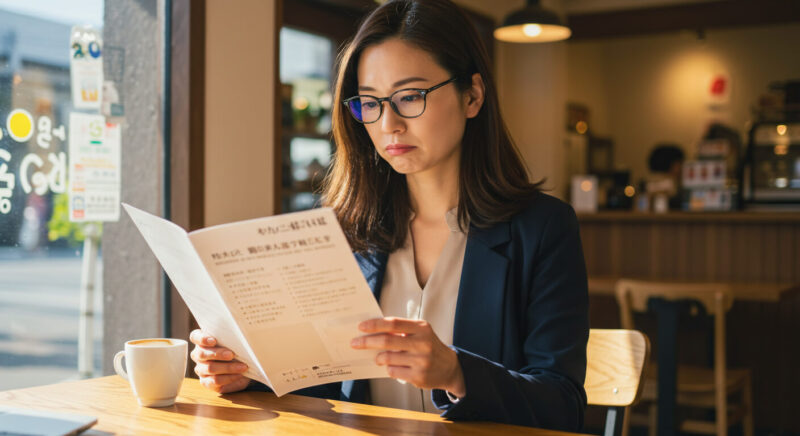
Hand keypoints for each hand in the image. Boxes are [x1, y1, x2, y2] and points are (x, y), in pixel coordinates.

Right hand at [189, 329, 250, 393]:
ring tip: (242, 367)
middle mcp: (198, 355)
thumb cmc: (236, 351)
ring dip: (227, 367)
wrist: (241, 368)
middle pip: (202, 354)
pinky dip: (229, 378)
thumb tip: (239, 338)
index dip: (202, 339)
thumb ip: (231, 339)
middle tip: (231, 354)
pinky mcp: (206, 382)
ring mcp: (200, 369)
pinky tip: (239, 375)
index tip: (214, 340)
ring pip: (209, 368)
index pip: (195, 337)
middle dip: (218, 354)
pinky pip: (215, 380)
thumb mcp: (234, 343)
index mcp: (202, 341)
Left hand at [350, 317, 465, 396]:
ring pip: (388, 358)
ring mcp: (422, 361)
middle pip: (387, 341)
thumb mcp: (419, 333)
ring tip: (377, 358)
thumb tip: (370, 331)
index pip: (393, 323)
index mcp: (421, 328)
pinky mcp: (419, 376)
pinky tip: (392, 367)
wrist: (449, 367)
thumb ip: (400, 330)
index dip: (375, 325)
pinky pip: (393, 372)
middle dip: (367, 342)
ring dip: (378, 358)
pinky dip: (388, 369)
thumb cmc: (427, 346)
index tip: (360, 327)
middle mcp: (423, 343)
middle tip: (354, 343)